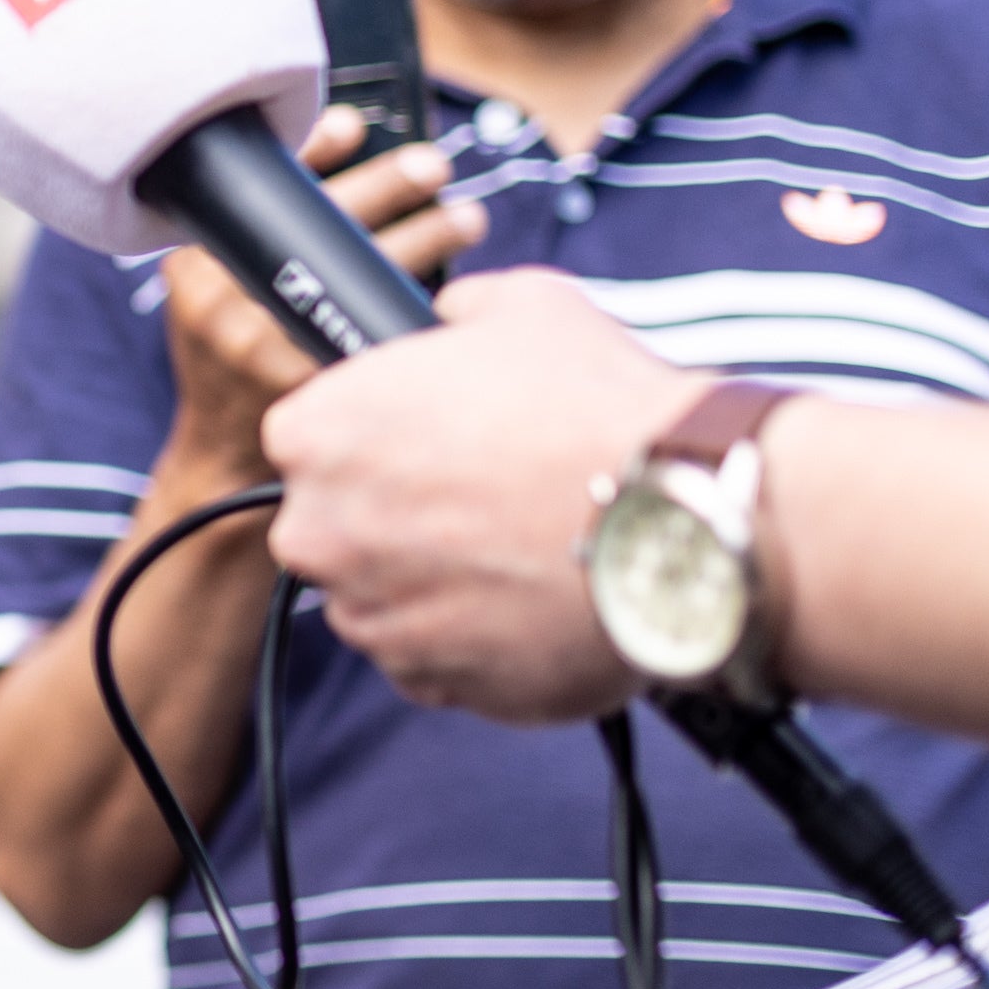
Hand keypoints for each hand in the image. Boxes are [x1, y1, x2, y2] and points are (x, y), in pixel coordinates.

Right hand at [154, 104, 479, 486]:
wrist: (221, 454)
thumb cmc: (232, 355)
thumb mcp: (210, 292)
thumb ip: (252, 241)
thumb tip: (348, 159)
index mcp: (199, 266)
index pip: (258, 190)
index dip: (312, 151)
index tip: (356, 124)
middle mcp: (226, 301)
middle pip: (319, 223)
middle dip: (387, 185)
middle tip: (433, 165)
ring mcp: (268, 346)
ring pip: (361, 273)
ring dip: (427, 237)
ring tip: (467, 217)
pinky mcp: (312, 383)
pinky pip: (376, 326)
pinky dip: (419, 301)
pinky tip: (457, 292)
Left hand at [260, 268, 695, 722]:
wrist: (680, 520)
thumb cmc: (598, 409)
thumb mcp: (525, 307)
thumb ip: (460, 312)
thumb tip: (454, 314)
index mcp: (317, 433)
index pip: (307, 438)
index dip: (373, 438)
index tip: (425, 443)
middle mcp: (319, 532)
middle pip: (334, 523)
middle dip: (392, 515)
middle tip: (479, 497)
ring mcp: (369, 615)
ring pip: (379, 596)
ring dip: (430, 580)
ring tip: (518, 550)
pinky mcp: (427, 681)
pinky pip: (429, 659)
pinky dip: (470, 638)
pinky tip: (530, 601)